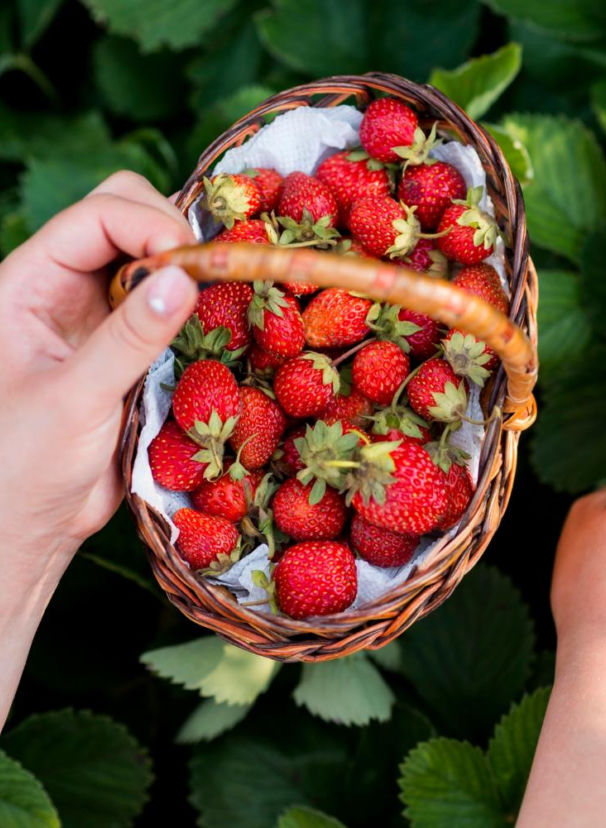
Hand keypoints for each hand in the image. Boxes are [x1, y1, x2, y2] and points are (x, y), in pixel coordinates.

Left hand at [0, 171, 198, 571]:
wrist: (27, 525)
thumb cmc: (21, 466)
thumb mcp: (74, 400)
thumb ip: (129, 338)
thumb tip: (186, 278)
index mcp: (27, 284)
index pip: (96, 217)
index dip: (150, 225)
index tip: (195, 265)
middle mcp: (64, 289)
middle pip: (126, 217)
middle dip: (174, 236)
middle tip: (210, 279)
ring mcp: (99, 317)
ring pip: (155, 260)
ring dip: (191, 273)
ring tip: (222, 301)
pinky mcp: (128, 349)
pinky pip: (170, 308)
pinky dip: (199, 310)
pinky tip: (219, 328)